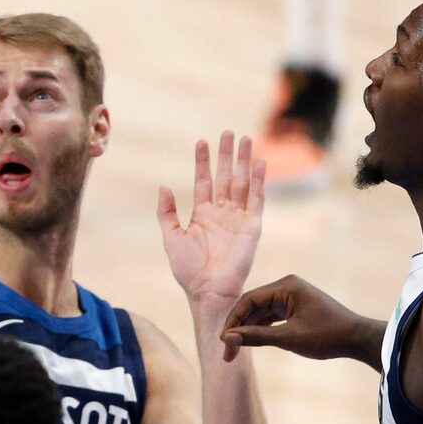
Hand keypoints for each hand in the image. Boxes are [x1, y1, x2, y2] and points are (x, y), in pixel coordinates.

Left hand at [158, 132, 264, 307]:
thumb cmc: (188, 269)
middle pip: (225, 176)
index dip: (203, 162)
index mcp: (202, 214)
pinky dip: (259, 181)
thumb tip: (163, 186)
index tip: (202, 141)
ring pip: (242, 182)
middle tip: (228, 132)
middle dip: (227, 155)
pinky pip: (257, 199)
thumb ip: (167, 212)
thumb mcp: (171, 236)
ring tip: (246, 139)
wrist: (208, 290)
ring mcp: (238, 218)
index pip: (204, 181)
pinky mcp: (252, 226)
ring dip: (244, 161)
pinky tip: (259, 163)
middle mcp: (222, 213)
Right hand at [221, 275, 373, 364]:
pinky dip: (260, 329)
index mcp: (286, 286)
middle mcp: (286, 287)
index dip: (233, 320)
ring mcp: (291, 296)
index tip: (224, 340)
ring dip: (248, 330)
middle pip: (252, 305)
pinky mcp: (295, 307)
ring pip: (260, 312)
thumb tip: (228, 338)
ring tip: (234, 350)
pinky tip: (251, 342)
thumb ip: (257, 336)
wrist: (357, 339)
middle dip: (238, 327)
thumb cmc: (327, 336)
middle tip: (227, 351)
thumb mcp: (290, 338)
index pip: (249, 300)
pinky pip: (271, 316)